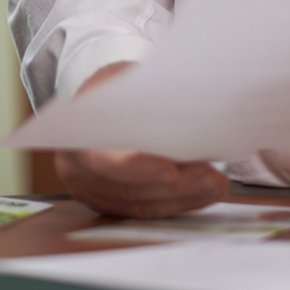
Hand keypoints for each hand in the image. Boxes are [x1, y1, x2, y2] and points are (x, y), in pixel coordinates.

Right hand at [52, 62, 228, 218]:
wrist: (90, 103)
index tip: (171, 170)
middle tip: (212, 177)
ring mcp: (92, 191)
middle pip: (128, 188)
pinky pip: (147, 210)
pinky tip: (204, 192)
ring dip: (184, 197)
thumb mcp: (120, 79)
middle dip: (176, 186)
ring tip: (217, 184)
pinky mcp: (111, 203)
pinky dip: (179, 203)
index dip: (137, 168)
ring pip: (141, 205)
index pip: (102, 160)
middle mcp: (75, 170)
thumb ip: (143, 95)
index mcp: (72, 135)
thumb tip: (186, 104)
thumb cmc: (109, 88)